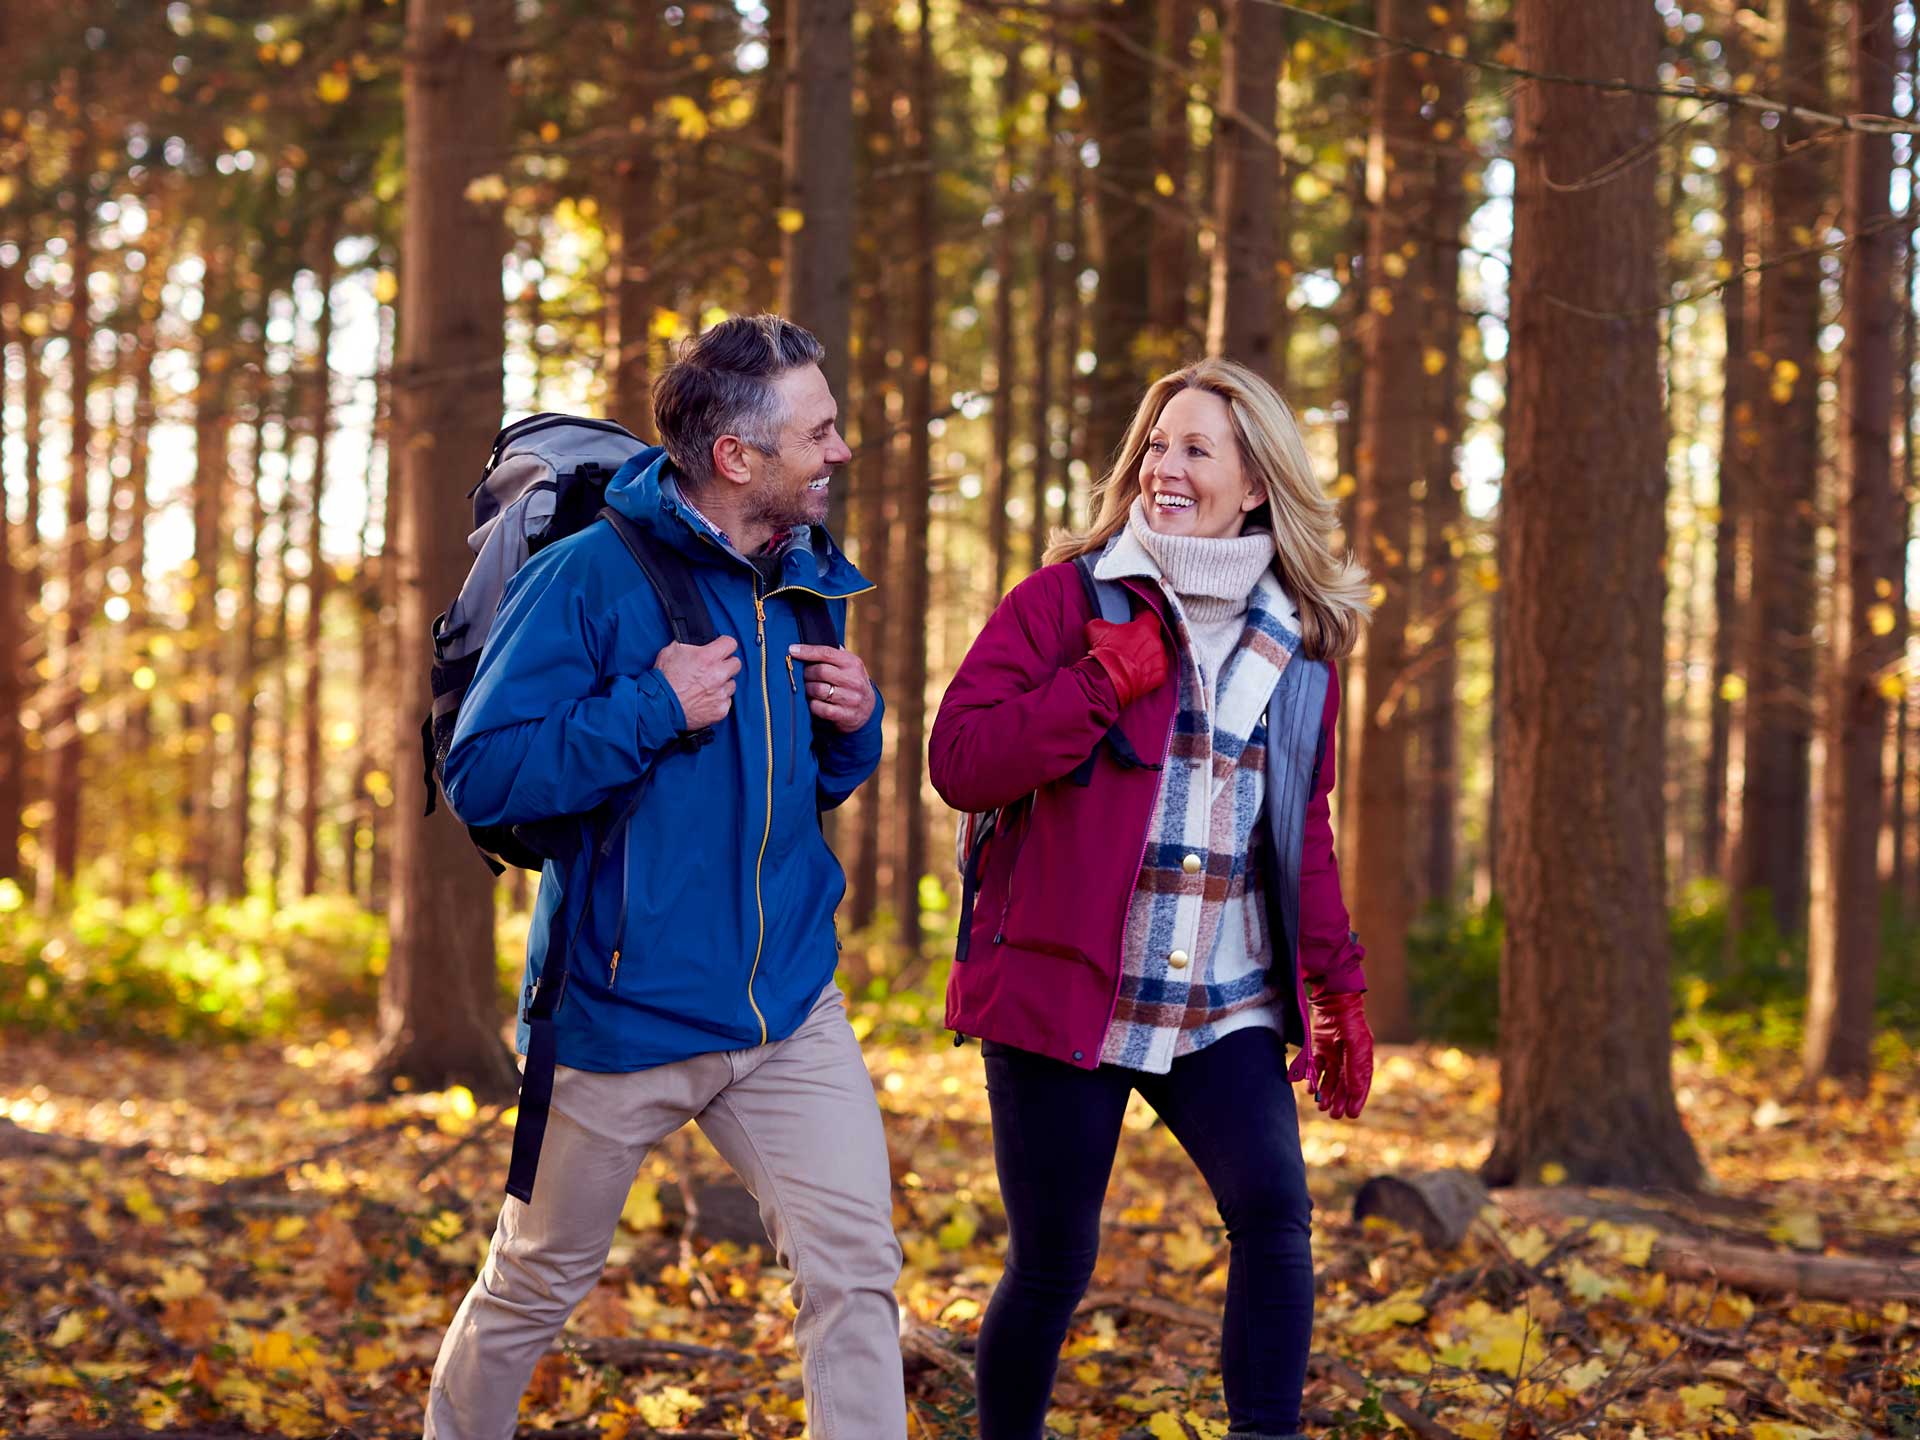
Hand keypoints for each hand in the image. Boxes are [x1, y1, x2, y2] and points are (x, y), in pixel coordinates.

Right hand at [655, 637, 740, 729]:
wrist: (658, 707)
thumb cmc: (663, 680)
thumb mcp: (672, 650)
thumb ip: (690, 644)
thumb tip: (697, 641)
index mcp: (707, 657)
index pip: (731, 643)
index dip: (724, 645)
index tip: (721, 648)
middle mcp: (717, 675)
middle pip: (736, 663)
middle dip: (726, 664)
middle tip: (714, 668)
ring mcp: (720, 693)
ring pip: (732, 684)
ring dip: (723, 683)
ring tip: (707, 686)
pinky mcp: (720, 709)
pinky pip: (727, 701)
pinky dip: (719, 700)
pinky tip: (707, 699)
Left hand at [789, 643, 876, 732]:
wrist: (867, 709)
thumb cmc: (850, 682)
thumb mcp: (848, 666)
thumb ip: (833, 656)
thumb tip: (805, 646)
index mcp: (853, 663)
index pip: (827, 653)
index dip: (807, 651)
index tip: (792, 650)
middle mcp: (854, 680)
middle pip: (820, 671)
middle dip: (807, 673)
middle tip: (804, 676)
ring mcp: (851, 699)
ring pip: (818, 690)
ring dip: (808, 689)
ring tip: (809, 689)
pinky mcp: (846, 715)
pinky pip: (820, 708)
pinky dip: (812, 705)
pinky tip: (814, 702)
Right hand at [1084, 610, 1169, 707]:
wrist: (1108, 680)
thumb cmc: (1105, 656)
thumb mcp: (1096, 629)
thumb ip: (1103, 623)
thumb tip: (1100, 624)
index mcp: (1146, 627)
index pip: (1149, 616)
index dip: (1141, 618)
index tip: (1135, 621)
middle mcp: (1157, 643)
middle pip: (1154, 637)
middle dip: (1142, 640)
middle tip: (1128, 645)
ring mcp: (1160, 660)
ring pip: (1156, 655)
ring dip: (1147, 656)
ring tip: (1131, 662)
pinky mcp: (1160, 676)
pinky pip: (1157, 671)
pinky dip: (1148, 673)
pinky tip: (1136, 673)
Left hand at [1308, 990, 1373, 1120]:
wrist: (1335, 1002)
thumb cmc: (1350, 1024)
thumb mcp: (1356, 1048)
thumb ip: (1355, 1070)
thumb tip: (1355, 1094)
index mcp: (1362, 1060)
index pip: (1360, 1085)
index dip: (1356, 1100)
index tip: (1351, 1114)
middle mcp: (1349, 1060)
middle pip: (1344, 1085)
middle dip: (1339, 1100)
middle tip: (1333, 1115)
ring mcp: (1334, 1055)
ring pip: (1330, 1080)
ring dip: (1326, 1093)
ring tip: (1322, 1105)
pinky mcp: (1320, 1049)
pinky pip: (1317, 1068)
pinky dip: (1314, 1079)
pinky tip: (1310, 1089)